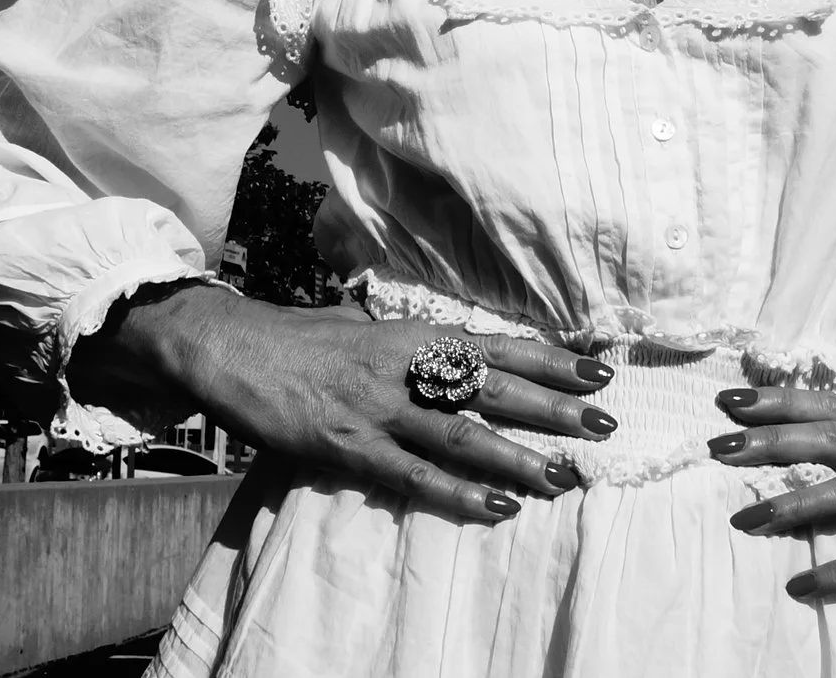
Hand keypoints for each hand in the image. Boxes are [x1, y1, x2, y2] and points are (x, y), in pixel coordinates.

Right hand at [71, 284, 618, 523]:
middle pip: (493, 389)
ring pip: (462, 434)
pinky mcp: (348, 448)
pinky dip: (458, 494)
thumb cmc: (300, 338)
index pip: (496, 346)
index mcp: (410, 333)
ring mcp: (377, 409)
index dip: (550, 358)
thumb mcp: (364, 328)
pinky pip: (413, 476)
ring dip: (517, 458)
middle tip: (604, 424)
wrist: (231, 349)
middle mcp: (402, 367)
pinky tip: (496, 508)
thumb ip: (411, 345)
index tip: (599, 368)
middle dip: (552, 407)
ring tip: (564, 476)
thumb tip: (459, 354)